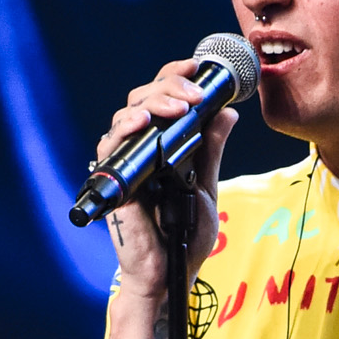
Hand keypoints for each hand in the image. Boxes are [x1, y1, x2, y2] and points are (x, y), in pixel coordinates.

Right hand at [95, 62, 235, 297]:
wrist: (171, 272)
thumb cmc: (184, 236)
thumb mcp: (207, 185)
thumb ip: (212, 150)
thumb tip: (228, 113)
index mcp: (160, 146)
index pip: (162, 99)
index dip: (176, 77)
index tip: (198, 66)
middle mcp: (140, 149)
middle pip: (143, 98)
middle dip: (169, 85)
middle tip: (194, 92)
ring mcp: (125, 163)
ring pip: (128, 114)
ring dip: (154, 102)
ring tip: (179, 105)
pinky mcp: (113, 180)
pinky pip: (111, 144)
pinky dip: (126, 129)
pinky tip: (144, 122)